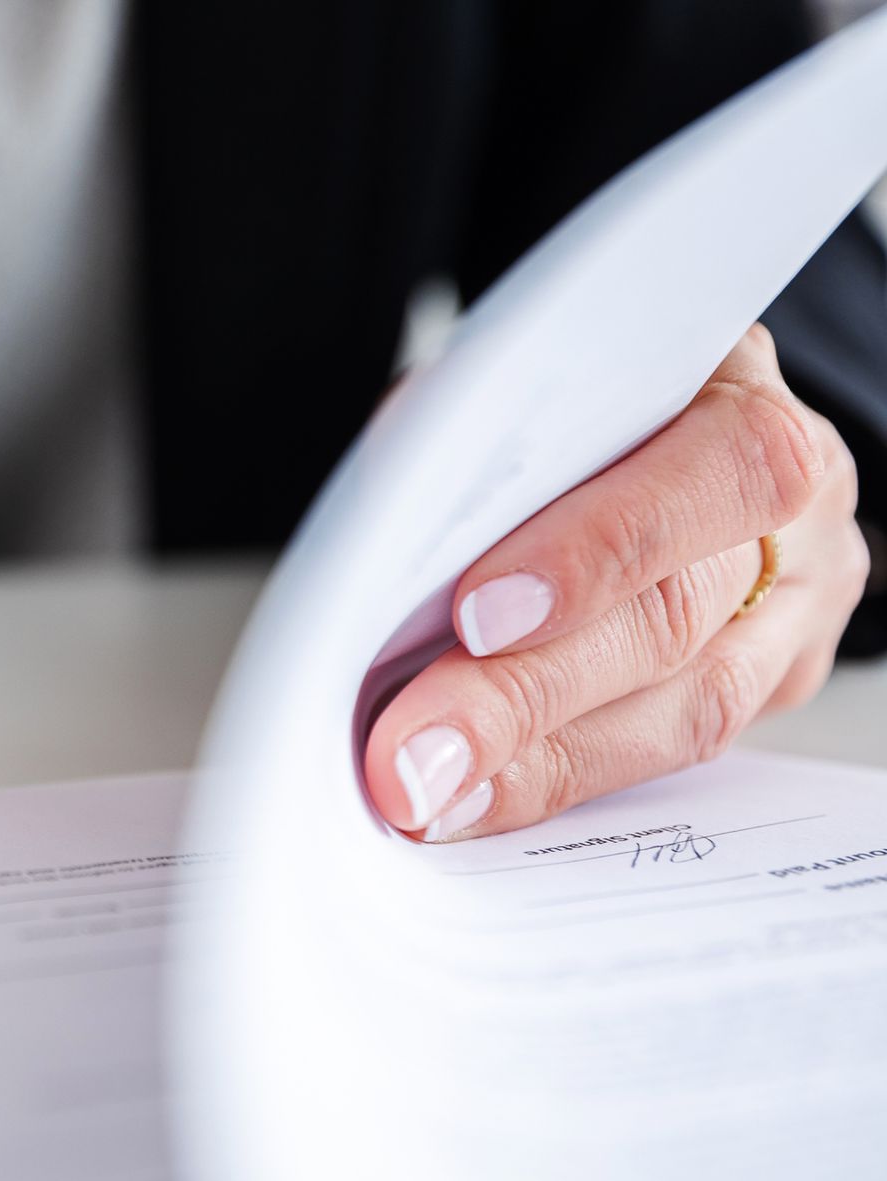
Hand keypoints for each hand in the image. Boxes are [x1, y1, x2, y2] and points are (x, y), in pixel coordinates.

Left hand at [365, 325, 868, 840]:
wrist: (636, 423)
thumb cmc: (558, 401)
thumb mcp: (512, 378)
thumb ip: (470, 440)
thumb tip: (385, 547)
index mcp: (739, 386)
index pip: (714, 468)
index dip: (596, 550)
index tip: (477, 615)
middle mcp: (793, 506)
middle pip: (675, 615)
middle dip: (522, 696)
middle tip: (411, 754)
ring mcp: (796, 603)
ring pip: (688, 709)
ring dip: (538, 766)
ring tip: (430, 796)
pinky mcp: (773, 680)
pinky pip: (674, 751)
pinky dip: (561, 779)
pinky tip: (476, 800)